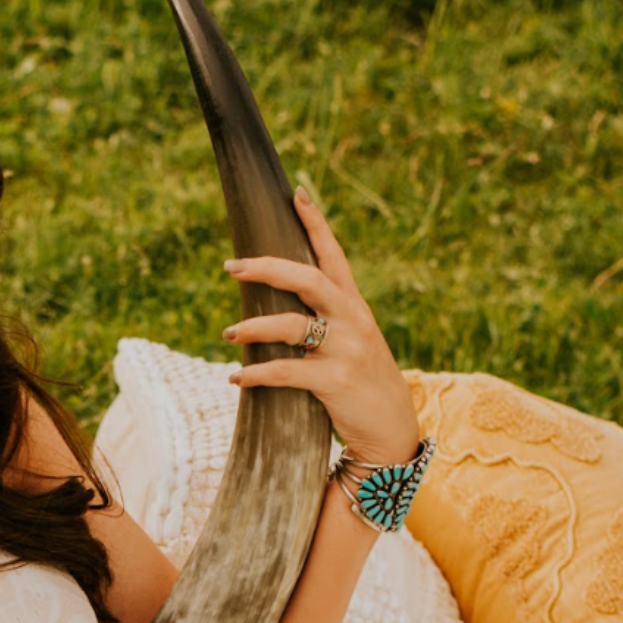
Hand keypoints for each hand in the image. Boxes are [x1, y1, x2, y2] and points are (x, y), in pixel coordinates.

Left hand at [221, 188, 419, 466]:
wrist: (393, 429)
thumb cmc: (363, 382)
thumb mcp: (353, 341)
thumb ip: (327, 318)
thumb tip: (277, 301)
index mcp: (354, 306)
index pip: (333, 255)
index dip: (316, 223)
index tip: (296, 193)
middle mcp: (352, 320)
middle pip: (306, 280)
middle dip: (267, 269)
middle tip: (231, 266)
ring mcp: (346, 349)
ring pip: (290, 326)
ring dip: (253, 328)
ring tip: (229, 333)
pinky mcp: (336, 381)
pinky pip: (286, 372)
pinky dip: (256, 373)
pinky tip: (235, 376)